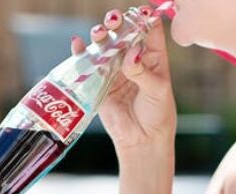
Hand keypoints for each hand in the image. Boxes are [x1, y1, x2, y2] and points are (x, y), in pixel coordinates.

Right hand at [70, 6, 176, 150]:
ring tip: (100, 32)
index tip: (141, 10)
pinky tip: (77, 43)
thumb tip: (130, 54)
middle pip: (124, 33)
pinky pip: (88, 63)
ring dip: (101, 35)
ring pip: (105, 45)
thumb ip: (143, 72)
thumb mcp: (157, 91)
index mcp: (152, 57)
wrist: (142, 139)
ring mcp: (114, 69)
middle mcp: (132, 59)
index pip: (149, 31)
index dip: (145, 18)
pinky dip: (81, 52)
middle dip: (118, 22)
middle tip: (115, 19)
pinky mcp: (98, 82)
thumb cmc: (157, 113)